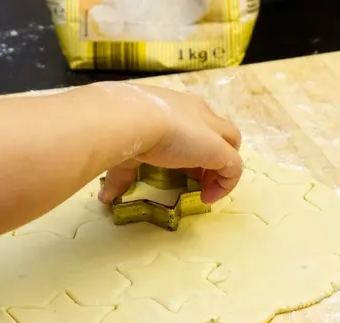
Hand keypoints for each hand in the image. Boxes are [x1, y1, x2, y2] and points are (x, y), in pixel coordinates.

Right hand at [97, 83, 242, 204]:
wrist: (130, 118)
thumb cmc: (122, 126)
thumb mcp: (124, 150)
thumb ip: (120, 174)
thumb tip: (104, 197)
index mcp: (176, 107)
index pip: (196, 124)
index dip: (192, 146)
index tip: (178, 168)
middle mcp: (198, 113)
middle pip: (219, 133)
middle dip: (210, 155)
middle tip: (193, 178)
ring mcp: (211, 131)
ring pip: (231, 147)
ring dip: (219, 170)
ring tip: (203, 191)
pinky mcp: (219, 149)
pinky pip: (234, 168)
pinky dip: (225, 185)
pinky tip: (206, 197)